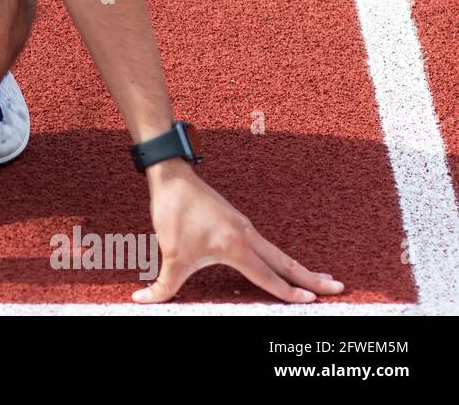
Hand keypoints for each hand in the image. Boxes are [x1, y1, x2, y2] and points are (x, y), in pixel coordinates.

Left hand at [134, 160, 344, 303]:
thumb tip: (141, 301)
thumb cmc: (173, 212)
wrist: (172, 178)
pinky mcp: (237, 222)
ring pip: (278, 252)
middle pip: (285, 262)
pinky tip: (283, 262)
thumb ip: (162, 285)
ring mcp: (244, 227)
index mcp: (236, 246)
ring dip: (299, 267)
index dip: (288, 292)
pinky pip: (266, 244)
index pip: (268, 276)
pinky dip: (281, 256)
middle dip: (311, 278)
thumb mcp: (170, 254)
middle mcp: (247, 236)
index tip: (311, 302)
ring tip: (320, 279)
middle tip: (338, 289)